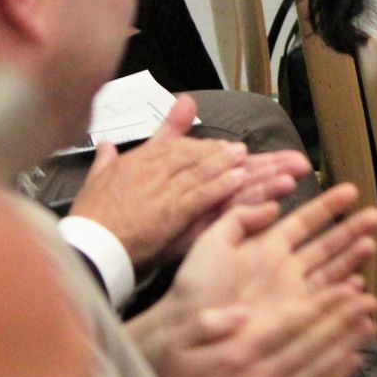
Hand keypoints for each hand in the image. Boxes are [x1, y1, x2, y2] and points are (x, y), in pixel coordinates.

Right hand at [70, 93, 312, 269]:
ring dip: (252, 174)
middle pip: (217, 160)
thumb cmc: (93, 213)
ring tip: (284, 171)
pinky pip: (202, 197)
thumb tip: (122, 135)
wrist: (86, 241)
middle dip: (257, 161)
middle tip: (291, 160)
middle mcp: (162, 169)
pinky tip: (247, 184)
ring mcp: (168, 190)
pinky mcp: (171, 212)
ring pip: (218, 176)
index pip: (195, 149)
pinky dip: (223, 189)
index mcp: (149, 160)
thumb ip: (126, 148)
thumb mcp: (106, 173)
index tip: (246, 152)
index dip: (224, 151)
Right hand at [128, 184, 376, 376]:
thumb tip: (240, 313)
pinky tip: (353, 362)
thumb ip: (207, 324)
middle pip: (313, 344)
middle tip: (369, 300)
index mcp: (238, 354)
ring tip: (369, 325)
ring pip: (319, 369)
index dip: (325, 306)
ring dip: (348, 345)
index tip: (349, 289)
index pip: (292, 324)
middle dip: (344, 320)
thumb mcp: (176, 342)